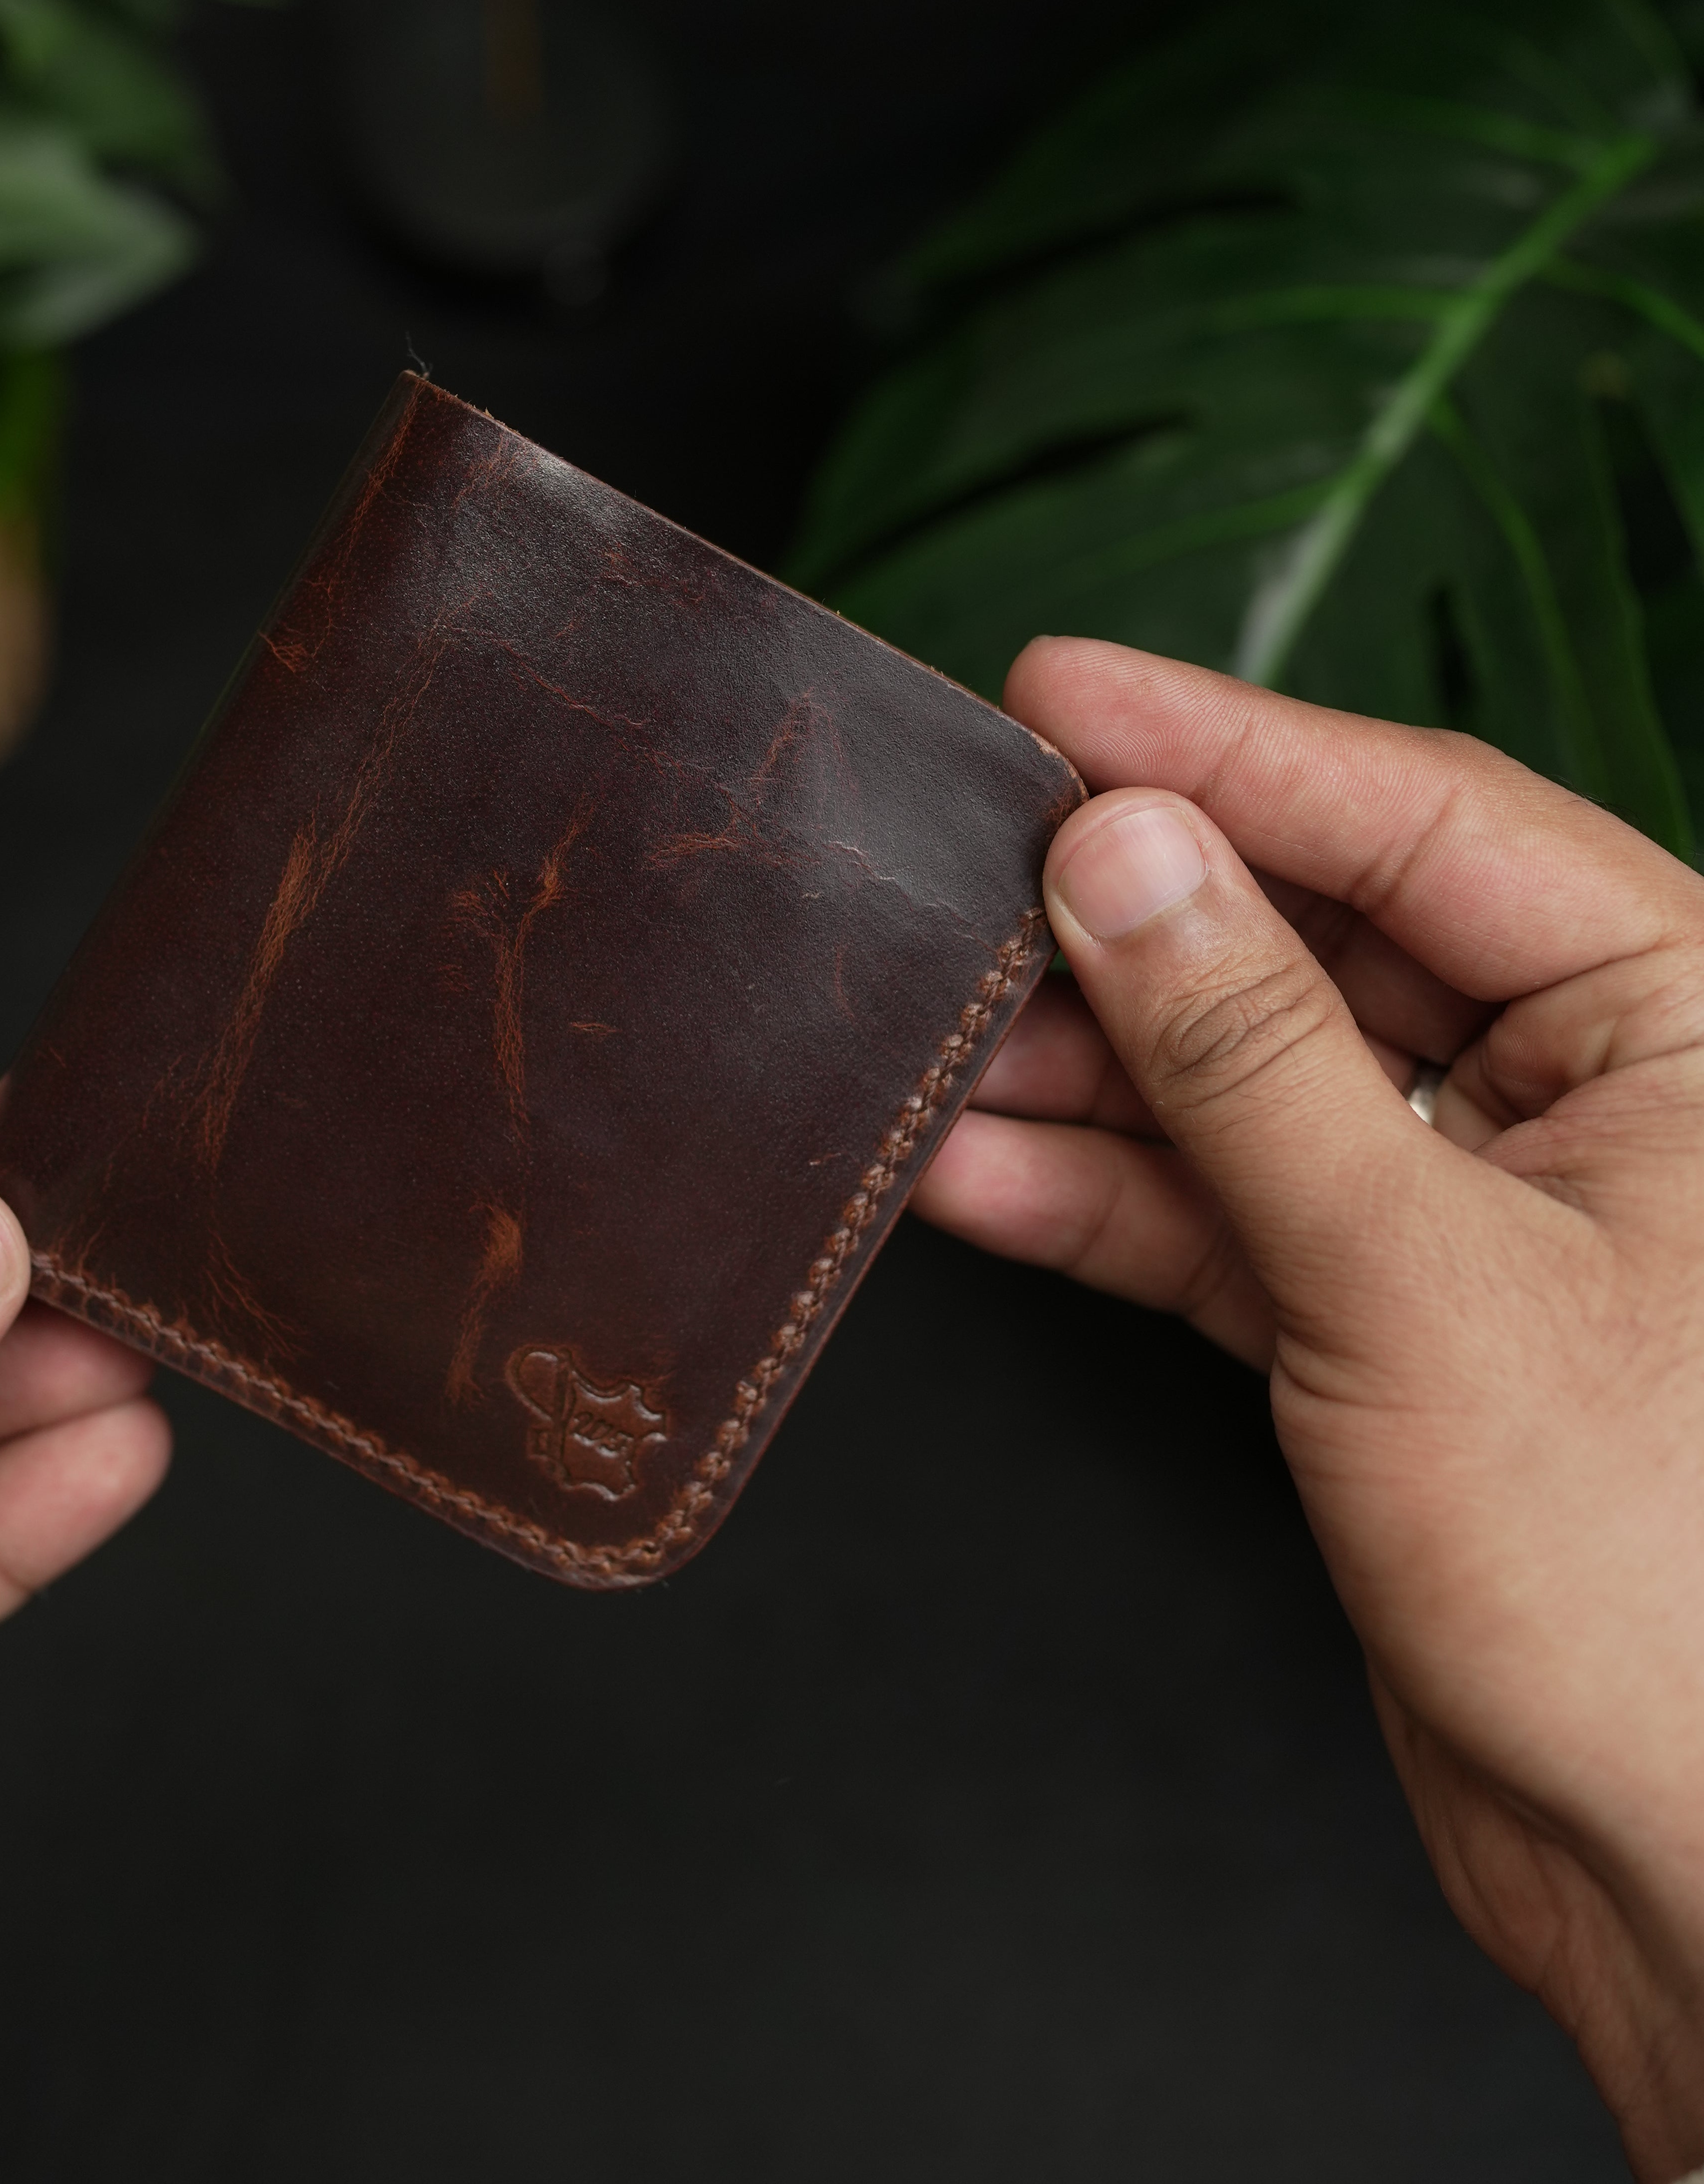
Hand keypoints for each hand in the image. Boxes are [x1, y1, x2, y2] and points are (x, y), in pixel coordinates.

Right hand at [913, 638, 1703, 2177]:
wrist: (1663, 1861)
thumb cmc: (1643, 1579)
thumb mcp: (1416, 1270)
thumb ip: (1251, 1057)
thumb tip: (1125, 857)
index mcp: (1682, 1019)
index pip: (1425, 824)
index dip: (1226, 752)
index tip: (1060, 697)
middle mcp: (1584, 1089)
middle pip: (1315, 941)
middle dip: (1131, 923)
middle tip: (963, 872)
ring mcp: (1470, 1204)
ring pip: (1245, 1081)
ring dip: (1084, 1071)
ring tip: (930, 1038)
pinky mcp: (1381, 1311)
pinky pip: (1219, 1210)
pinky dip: (1098, 1197)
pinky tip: (970, 1169)